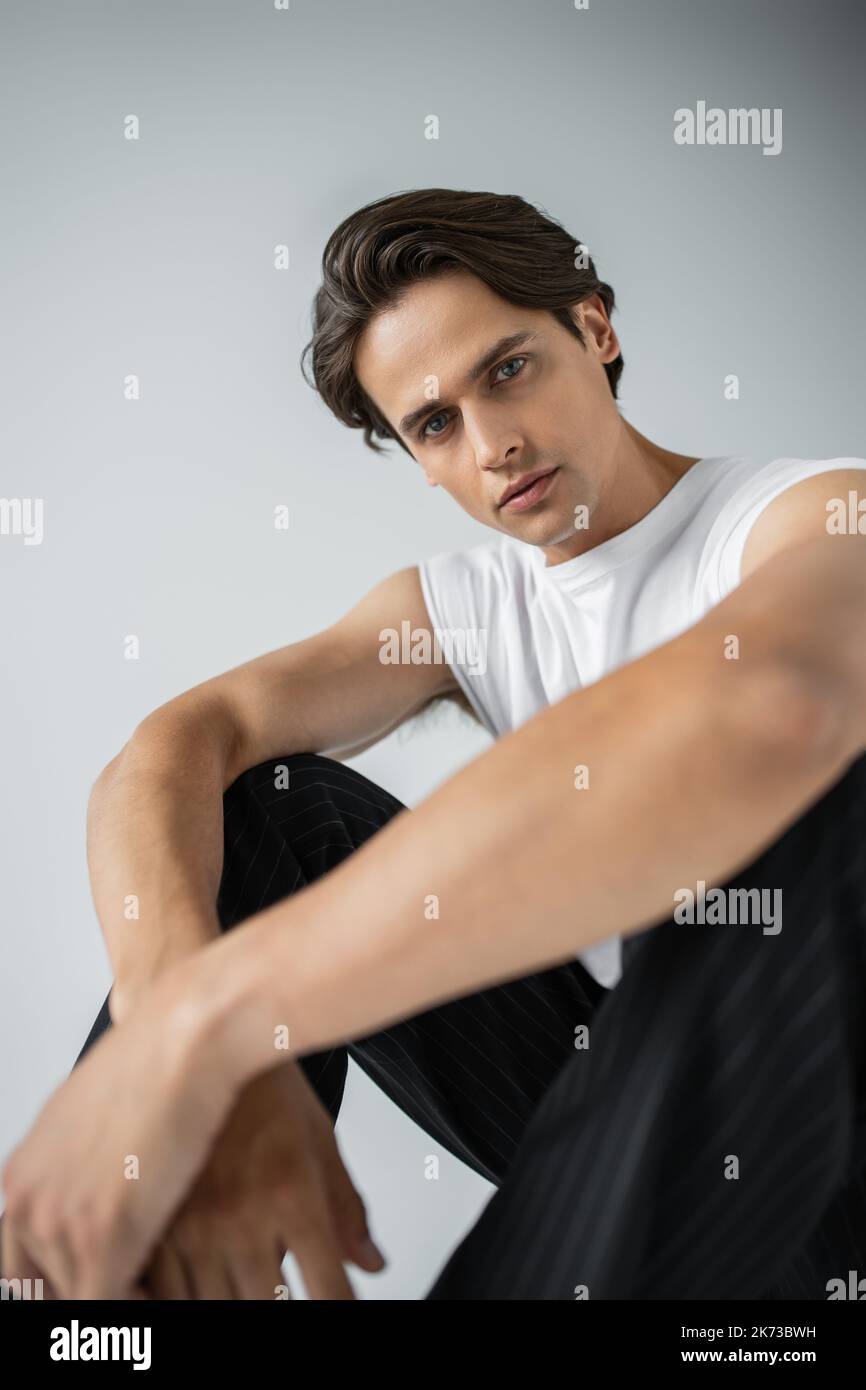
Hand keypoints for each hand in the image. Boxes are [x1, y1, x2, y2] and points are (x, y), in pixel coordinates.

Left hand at [1, 966, 236, 1298]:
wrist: (185, 1037)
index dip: (63, 1281)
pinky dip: (141, 1309)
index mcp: (20, 1176)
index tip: (99, 1282)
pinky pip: (112, 1306)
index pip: (21, 1266)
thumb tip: (98, 1196)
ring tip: (163, 1286)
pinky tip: (168, 1291)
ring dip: (126, 1295)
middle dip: (92, 1290)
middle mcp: (27, 1202)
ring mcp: (60, 1223)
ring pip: (82, 1297)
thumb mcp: (91, 1114)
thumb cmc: (156, 1060)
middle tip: (136, 1287)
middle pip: (48, 1288)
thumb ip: (76, 1168)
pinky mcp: (103, 1238)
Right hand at [141, 1062, 385, 1298]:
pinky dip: (180, 1299)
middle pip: (268, 1309)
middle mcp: (242, 1217)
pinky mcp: (151, 1220)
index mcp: (293, 1196)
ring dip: (231, 1304)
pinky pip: (162, 1293)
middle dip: (281, 1308)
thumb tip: (372, 1263)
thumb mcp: (320, 1139)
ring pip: (211, 1309)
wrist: (205, 1033)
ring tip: (241, 1283)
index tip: (339, 1306)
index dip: (339, 1309)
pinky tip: (198, 1283)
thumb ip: (347, 1209)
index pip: (329, 1293)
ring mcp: (192, 1224)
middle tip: (284, 1290)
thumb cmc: (266, 1084)